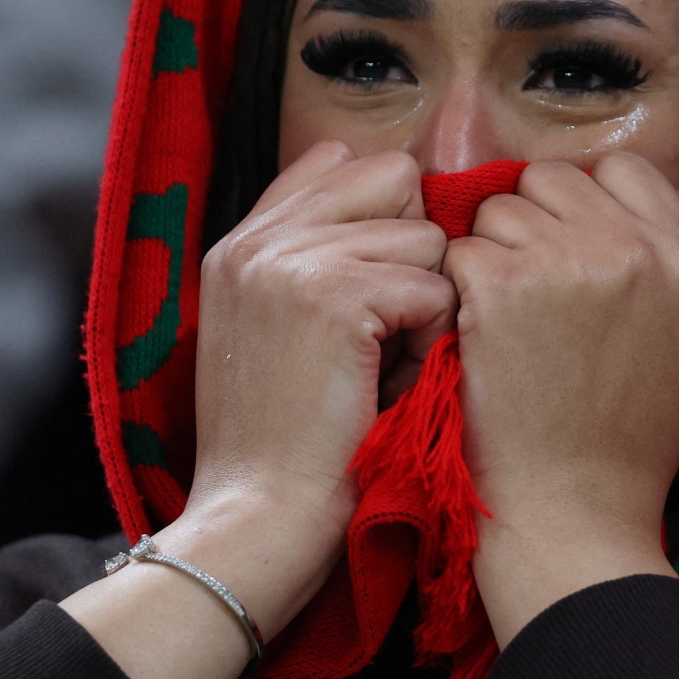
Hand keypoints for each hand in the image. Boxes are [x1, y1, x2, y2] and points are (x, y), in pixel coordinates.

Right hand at [185, 139, 456, 630]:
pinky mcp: (333, 293)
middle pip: (395, 176)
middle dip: (413, 247)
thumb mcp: (277, 330)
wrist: (259, 518)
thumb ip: (315, 259)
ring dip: (426, 303)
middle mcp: (260, 238)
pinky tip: (392, 384)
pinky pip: (436, 286)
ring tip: (385, 366)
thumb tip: (402, 198)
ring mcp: (291, 260)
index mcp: (242, 242)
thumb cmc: (285, 441)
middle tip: (389, 323)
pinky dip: (432, 340)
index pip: (336, 161)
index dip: (381, 216)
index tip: (376, 286)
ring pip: (425, 235)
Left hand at [443, 154, 678, 646]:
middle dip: (536, 220)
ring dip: (494, 252)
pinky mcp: (497, 289)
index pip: (624, 169)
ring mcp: (558, 264)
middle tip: (533, 283)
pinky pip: (461, 248)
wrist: (576, 511)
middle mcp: (624, 246)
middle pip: (551, 178)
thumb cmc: (639, 436)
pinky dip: (459, 286)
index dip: (592, 203)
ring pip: (499, 209)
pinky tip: (477, 331)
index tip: (575, 248)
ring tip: (507, 314)